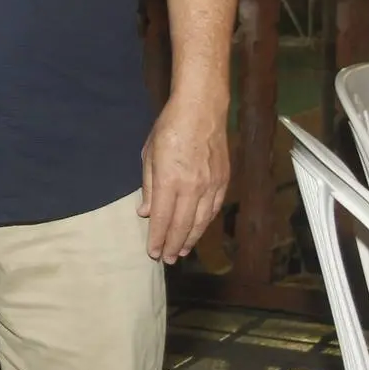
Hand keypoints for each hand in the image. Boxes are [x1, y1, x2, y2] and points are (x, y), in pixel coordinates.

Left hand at [138, 93, 230, 263]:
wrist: (202, 110)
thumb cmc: (169, 128)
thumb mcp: (149, 154)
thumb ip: (148, 186)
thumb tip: (146, 212)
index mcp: (169, 180)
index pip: (162, 218)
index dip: (158, 239)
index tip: (154, 253)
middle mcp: (191, 186)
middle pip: (182, 225)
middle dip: (173, 244)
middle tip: (167, 259)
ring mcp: (210, 184)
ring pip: (200, 220)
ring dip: (190, 238)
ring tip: (182, 251)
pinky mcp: (223, 180)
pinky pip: (214, 208)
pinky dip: (205, 223)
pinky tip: (198, 230)